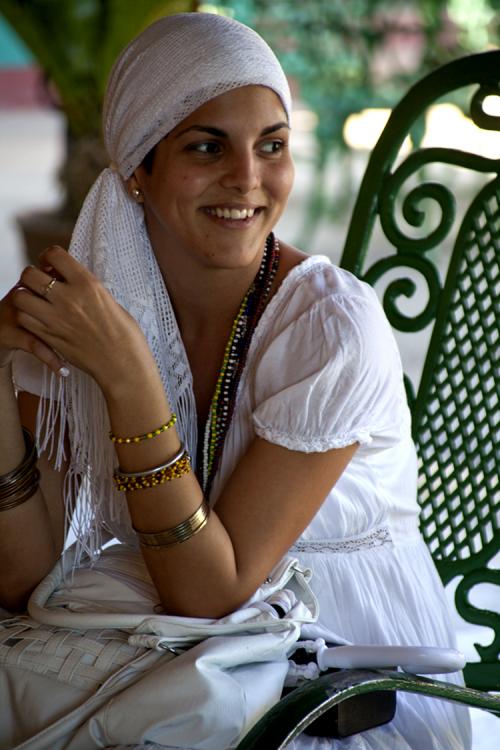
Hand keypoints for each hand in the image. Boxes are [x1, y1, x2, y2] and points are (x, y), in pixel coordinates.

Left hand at [11, 246, 155, 393]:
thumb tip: (74, 282)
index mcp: (87, 283)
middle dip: (32, 276)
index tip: (51, 266)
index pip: (54, 254)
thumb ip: (88, 289)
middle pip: (29, 274)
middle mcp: (67, 297)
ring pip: (20, 296)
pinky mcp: (49, 336)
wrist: (122, 363)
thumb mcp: (109, 300)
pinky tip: (38, 319)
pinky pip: (24, 319)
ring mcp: (55, 318)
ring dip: (25, 296)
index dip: (48, 257)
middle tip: (40, 284)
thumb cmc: (125, 335)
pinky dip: (27, 317)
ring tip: (36, 302)